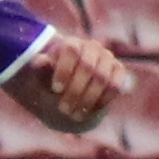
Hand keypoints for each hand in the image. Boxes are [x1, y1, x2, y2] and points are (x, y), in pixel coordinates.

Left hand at [2, 27, 127, 135]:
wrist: (69, 89)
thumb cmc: (52, 80)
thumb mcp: (41, 76)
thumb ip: (40, 68)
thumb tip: (39, 61)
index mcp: (71, 43)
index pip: (71, 51)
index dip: (64, 69)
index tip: (56, 89)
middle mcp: (92, 47)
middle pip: (87, 66)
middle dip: (75, 91)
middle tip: (64, 110)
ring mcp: (108, 58)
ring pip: (102, 78)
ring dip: (88, 99)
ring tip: (75, 115)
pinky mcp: (118, 71)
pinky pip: (115, 86)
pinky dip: (103, 101)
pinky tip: (89, 111)